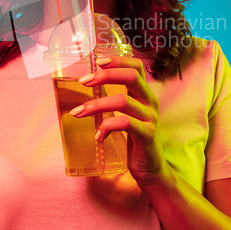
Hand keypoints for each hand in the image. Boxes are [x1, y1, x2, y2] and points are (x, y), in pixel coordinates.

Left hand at [70, 56, 167, 187]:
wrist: (152, 169)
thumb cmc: (136, 139)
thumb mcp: (129, 114)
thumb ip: (118, 99)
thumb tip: (91, 84)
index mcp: (144, 94)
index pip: (136, 67)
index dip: (118, 60)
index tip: (98, 61)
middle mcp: (150, 102)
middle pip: (131, 76)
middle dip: (105, 76)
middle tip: (83, 81)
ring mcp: (150, 118)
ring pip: (123, 101)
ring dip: (96, 105)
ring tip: (78, 112)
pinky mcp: (147, 135)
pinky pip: (125, 124)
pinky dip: (107, 127)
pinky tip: (98, 136)